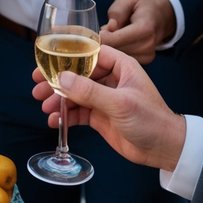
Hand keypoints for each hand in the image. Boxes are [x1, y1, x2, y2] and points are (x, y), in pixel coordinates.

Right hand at [31, 44, 186, 170]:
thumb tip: (62, 78)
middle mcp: (110, 79)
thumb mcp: (119, 103)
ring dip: (58, 99)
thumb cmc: (150, 120)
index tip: (46, 61)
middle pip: (76, 74)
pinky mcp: (100, 116)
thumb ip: (89, 91)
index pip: (89, 53)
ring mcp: (104, 98)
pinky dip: (65, 116)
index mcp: (120, 66)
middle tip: (37, 86)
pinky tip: (54, 121)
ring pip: (74, 93)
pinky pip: (77, 112)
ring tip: (44, 106)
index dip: (66, 55)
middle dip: (56, 80)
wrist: (165, 150)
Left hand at [100, 0, 174, 63]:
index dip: (102, 37)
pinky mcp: (146, 60)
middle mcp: (148, 44)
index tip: (98, 30)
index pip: (117, 39)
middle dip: (105, 43)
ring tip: (112, 34)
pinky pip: (124, 60)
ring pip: (119, 57)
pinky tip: (119, 41)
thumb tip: (110, 27)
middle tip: (103, 31)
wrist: (161, 15)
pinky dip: (118, 52)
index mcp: (145, 27)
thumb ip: (117, 10)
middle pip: (116, 51)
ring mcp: (148, 54)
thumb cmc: (142, 5)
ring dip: (111, 48)